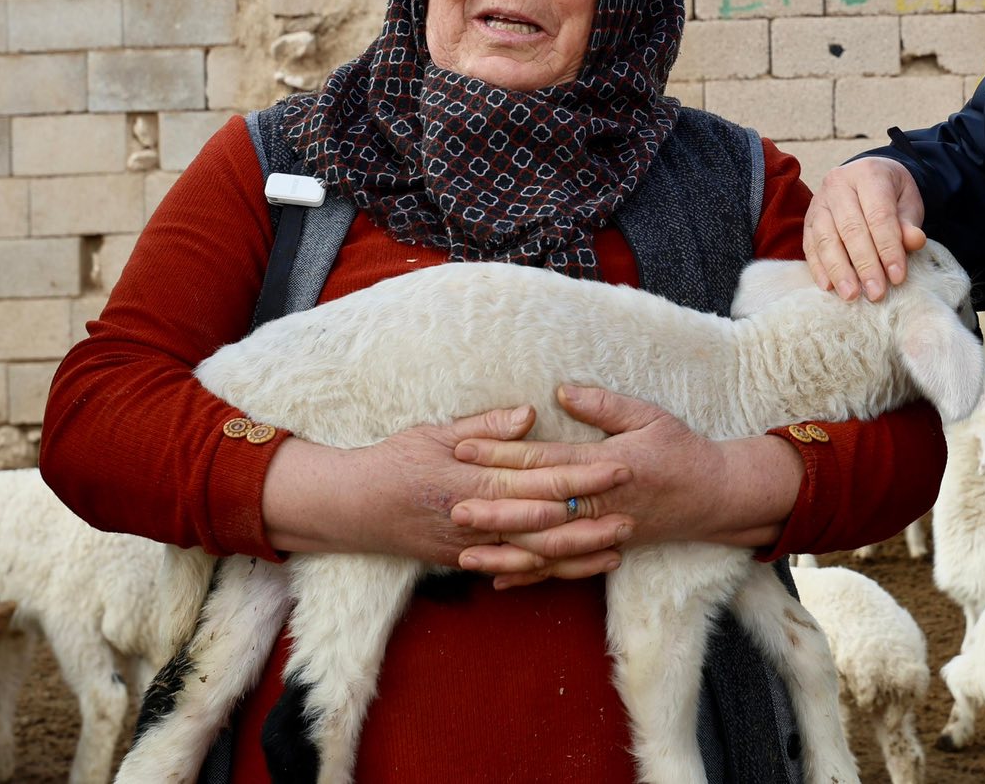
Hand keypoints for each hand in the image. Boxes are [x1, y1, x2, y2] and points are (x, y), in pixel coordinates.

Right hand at [259, 405, 626, 566]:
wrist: (350, 508)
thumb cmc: (392, 461)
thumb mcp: (434, 433)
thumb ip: (485, 428)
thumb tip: (530, 413)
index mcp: (473, 482)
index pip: (540, 479)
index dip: (583, 476)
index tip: (619, 468)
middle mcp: (476, 520)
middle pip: (546, 524)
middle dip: (592, 519)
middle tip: (634, 513)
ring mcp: (471, 547)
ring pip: (535, 555)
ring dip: (578, 552)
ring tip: (617, 546)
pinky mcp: (465, 562)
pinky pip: (514, 570)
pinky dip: (547, 572)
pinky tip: (575, 568)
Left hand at [451, 385, 804, 588]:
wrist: (714, 496)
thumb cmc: (681, 450)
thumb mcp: (648, 416)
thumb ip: (604, 405)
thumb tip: (561, 391)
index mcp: (606, 465)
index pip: (545, 459)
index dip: (503, 453)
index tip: (464, 448)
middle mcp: (600, 503)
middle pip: (537, 507)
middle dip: (492, 506)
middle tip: (450, 505)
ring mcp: (602, 531)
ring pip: (546, 545)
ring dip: (504, 548)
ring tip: (463, 548)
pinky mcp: (604, 549)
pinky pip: (563, 567)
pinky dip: (531, 574)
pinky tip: (498, 576)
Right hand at [804, 156, 926, 300]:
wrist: (870, 179)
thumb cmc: (892, 195)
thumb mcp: (908, 203)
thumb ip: (909, 224)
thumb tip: (915, 241)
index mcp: (868, 173)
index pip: (879, 215)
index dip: (888, 248)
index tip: (897, 277)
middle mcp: (838, 182)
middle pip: (851, 228)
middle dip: (864, 264)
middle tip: (876, 293)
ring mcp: (819, 200)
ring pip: (826, 238)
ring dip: (839, 270)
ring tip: (851, 295)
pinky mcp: (808, 218)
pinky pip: (810, 244)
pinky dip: (818, 267)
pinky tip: (829, 287)